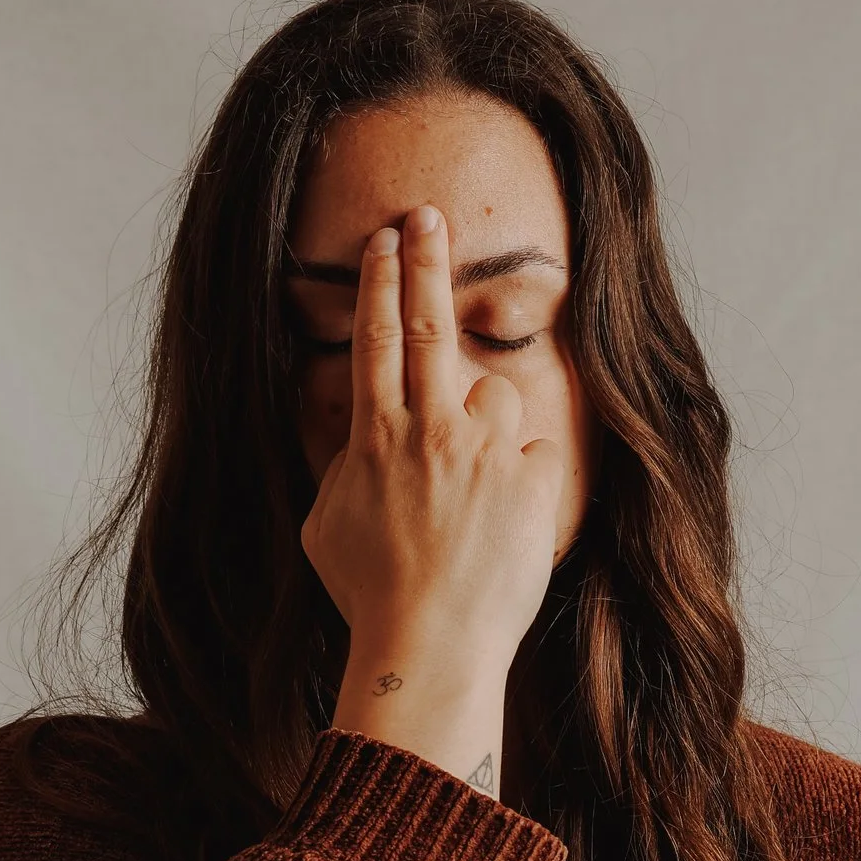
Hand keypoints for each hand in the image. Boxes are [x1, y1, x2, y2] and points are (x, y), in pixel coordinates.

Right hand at [302, 204, 564, 788]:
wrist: (429, 646)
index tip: (385, 238)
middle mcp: (431, 430)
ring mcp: (485, 452)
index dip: (379, 283)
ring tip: (471, 494)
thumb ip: (346, 470)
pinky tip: (502, 530)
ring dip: (487, 428)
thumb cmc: (371, 597)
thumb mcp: (327, 527)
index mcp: (376, 437)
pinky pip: (533, 458)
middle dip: (426, 262)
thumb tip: (360, 443)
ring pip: (496, 398)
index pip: (375, 340)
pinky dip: (521, 485)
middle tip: (428, 214)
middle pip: (428, 326)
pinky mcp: (532, 482)